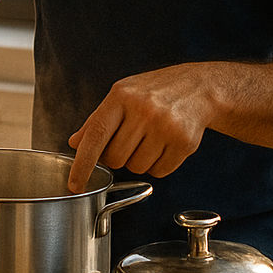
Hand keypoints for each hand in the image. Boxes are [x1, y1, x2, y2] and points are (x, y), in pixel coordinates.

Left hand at [67, 64, 215, 192]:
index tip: (74, 184)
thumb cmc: (154, 91)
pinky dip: (157, 165)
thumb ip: (96, 121)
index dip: (82, 163)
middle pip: (115, 158)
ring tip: (148, 139)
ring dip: (138, 161)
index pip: (95, 135)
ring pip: (137, 168)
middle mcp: (143, 110)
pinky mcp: (185, 142)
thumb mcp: (120, 96)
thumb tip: (75, 143)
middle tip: (128, 141)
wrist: (198, 88)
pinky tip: (163, 145)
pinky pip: (159, 172)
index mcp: (121, 96)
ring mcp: (166, 126)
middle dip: (117, 157)